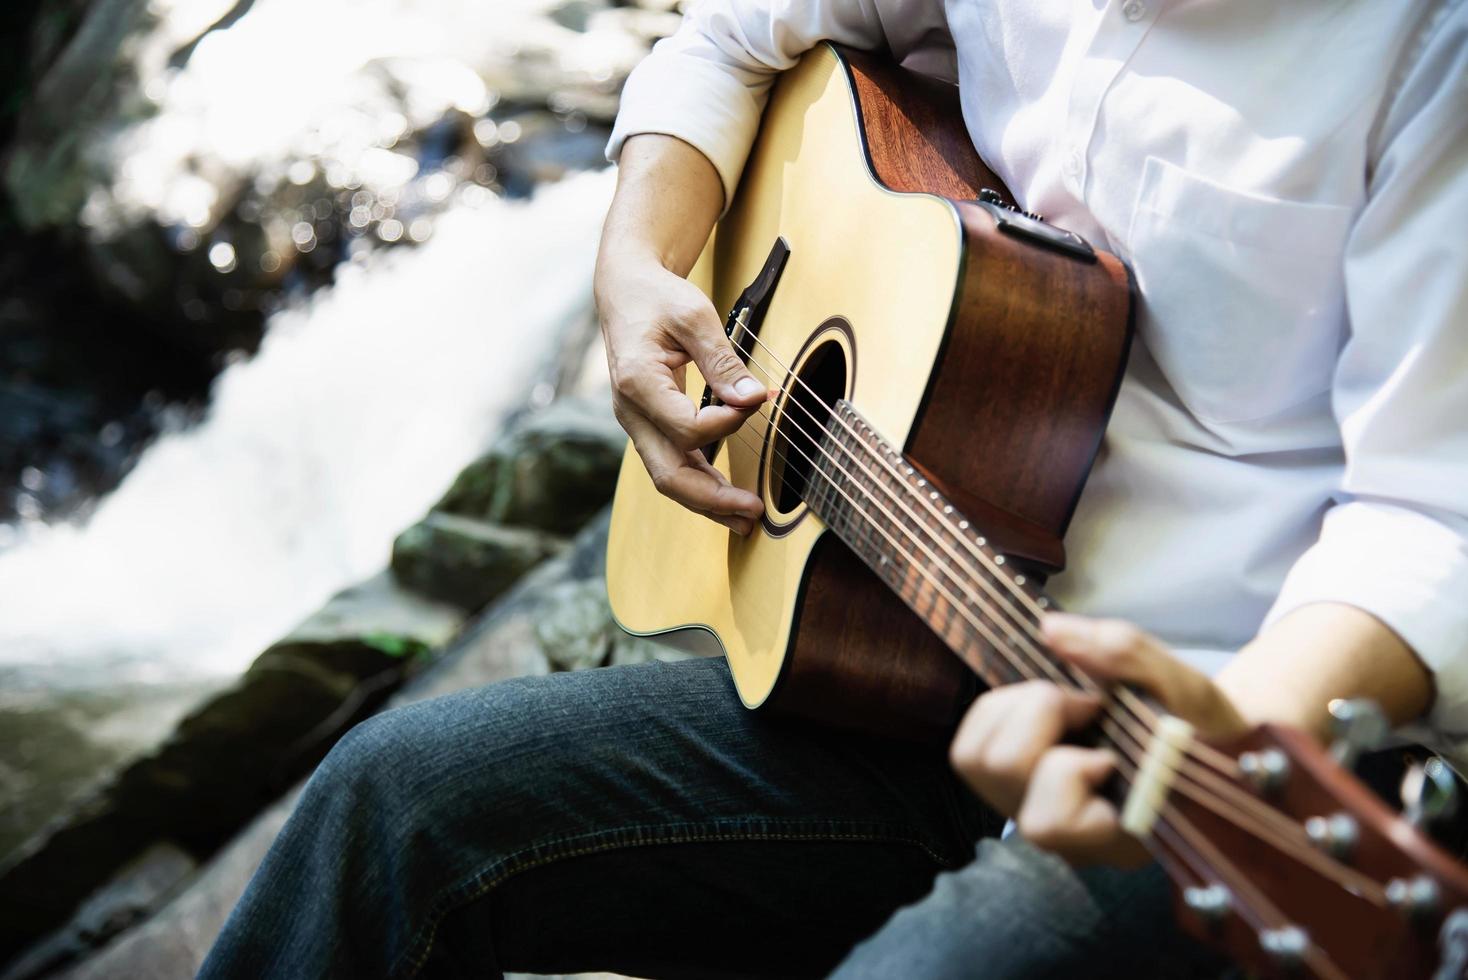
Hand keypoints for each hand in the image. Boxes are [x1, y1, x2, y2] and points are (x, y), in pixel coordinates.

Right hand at [595, 254, 770, 534]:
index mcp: (637, 382)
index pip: (686, 427)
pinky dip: (701, 485)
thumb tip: (755, 398)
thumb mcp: (694, 316)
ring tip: (747, 520)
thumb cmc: (659, 298)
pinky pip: (673, 466)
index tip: (756, 401)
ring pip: (669, 479)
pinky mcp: (649, 427)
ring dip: (708, 503)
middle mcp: (631, 412)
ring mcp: (637, 424)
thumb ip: (724, 360)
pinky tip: (728, 497)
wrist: (626, 292)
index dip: (726, 423)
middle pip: (668, 474)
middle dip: (713, 498)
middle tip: (754, 511)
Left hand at [949, 613, 1248, 865]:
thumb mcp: (1184, 687)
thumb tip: (1051, 629)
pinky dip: (999, 711)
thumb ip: (1127, 656)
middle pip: (1001, 770)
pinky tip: (1046, 711)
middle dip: (1042, 713)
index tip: (1112, 744)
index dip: (1068, 768)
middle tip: (1088, 704)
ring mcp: (1030, 812)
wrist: (1203, 744)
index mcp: (1114, 836)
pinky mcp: (1009, 788)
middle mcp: (1063, 838)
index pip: (1049, 822)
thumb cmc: (1199, 725)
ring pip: (973, 758)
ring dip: (1015, 711)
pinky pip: (970, 745)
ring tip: (1064, 706)